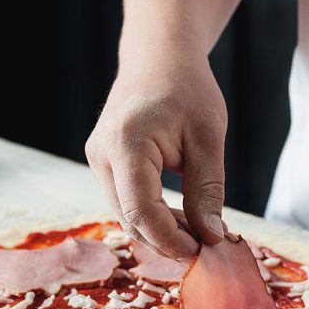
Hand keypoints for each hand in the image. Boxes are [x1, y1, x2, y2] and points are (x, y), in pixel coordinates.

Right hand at [85, 47, 226, 261]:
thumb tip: (211, 236)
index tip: (204, 251)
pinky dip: (152, 216)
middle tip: (208, 246)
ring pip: (126, 216)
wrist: (158, 57)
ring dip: (161, 231)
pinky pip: (125, 202)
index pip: (141, 212)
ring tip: (200, 230)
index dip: (171, 240)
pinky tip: (182, 216)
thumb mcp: (208, 137)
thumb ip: (207, 190)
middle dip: (168, 241)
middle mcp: (101, 155)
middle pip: (130, 220)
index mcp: (126, 144)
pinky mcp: (103, 163)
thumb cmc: (187, 89)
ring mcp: (97, 160)